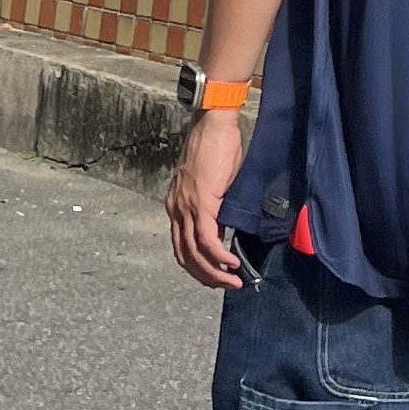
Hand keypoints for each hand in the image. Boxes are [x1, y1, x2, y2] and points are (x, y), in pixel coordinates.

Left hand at [168, 108, 247, 289]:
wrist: (213, 123)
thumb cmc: (217, 146)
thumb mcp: (214, 183)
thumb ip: (216, 206)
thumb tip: (227, 227)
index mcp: (176, 204)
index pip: (180, 245)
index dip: (197, 265)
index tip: (215, 275)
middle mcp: (176, 209)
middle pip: (184, 255)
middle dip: (205, 276)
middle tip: (225, 285)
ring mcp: (186, 207)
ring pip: (195, 253)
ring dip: (214, 272)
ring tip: (233, 281)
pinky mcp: (201, 203)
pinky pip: (208, 239)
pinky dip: (219, 256)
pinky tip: (232, 263)